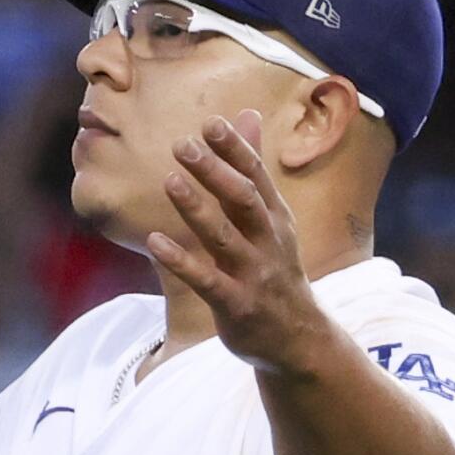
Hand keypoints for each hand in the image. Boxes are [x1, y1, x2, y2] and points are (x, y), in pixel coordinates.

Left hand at [146, 111, 333, 372]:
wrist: (299, 340)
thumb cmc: (276, 271)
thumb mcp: (272, 221)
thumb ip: (253, 170)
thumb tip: (247, 115)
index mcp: (276, 219)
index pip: (256, 177)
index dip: (235, 150)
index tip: (211, 123)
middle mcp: (268, 243)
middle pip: (243, 201)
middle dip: (216, 172)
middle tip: (183, 145)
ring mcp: (254, 275)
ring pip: (224, 238)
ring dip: (197, 209)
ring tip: (170, 180)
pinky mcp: (236, 306)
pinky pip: (207, 282)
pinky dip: (182, 262)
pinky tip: (156, 242)